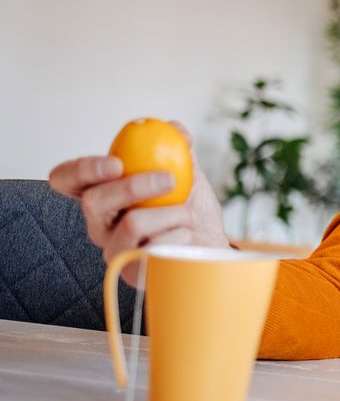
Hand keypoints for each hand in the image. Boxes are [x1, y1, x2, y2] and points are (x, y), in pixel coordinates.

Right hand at [47, 122, 228, 285]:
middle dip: (134, 186)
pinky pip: (152, 249)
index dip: (81, 170)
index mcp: (104, 193)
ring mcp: (114, 249)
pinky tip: (186, 237)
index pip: (67, 180)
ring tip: (187, 215)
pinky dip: (179, 236)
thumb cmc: (190, 209)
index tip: (116, 163)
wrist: (211, 246)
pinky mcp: (131, 271)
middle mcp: (101, 223)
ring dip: (171, 213)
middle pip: (94, 202)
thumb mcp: (188, 174)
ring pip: (130, 225)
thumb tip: (176, 128)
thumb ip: (177, 150)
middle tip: (170, 179)